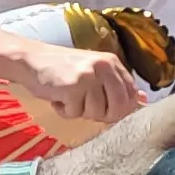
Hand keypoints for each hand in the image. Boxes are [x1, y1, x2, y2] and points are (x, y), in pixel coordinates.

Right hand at [6, 36, 147, 129]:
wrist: (30, 60)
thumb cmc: (62, 69)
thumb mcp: (93, 72)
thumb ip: (116, 85)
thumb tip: (143, 101)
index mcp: (112, 63)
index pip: (131, 95)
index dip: (119, 109)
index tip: (103, 108)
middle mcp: (104, 67)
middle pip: (119, 108)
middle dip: (102, 114)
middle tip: (84, 105)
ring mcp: (89, 76)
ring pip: (96, 113)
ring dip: (79, 111)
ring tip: (67, 95)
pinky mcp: (73, 86)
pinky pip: (75, 113)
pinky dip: (64, 110)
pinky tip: (57, 97)